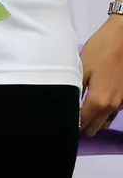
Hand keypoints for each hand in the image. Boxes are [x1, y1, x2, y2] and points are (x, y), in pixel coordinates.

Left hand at [79, 13, 122, 135]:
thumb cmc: (101, 50)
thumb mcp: (82, 69)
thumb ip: (75, 91)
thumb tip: (69, 105)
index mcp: (99, 101)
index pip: (84, 123)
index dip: (73, 126)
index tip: (63, 125)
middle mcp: (113, 106)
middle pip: (97, 126)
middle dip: (84, 126)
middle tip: (70, 121)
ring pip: (107, 120)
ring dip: (95, 121)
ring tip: (81, 116)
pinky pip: (114, 111)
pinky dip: (105, 113)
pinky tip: (95, 107)